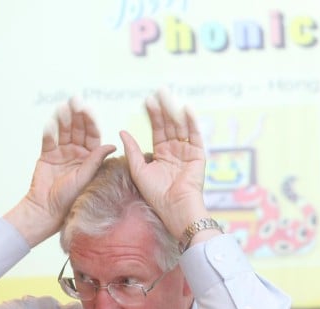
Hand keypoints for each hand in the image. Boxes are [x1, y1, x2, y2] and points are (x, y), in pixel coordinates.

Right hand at [6, 98, 115, 245]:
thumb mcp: (86, 177)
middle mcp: (76, 151)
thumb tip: (113, 145)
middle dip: (76, 114)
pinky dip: (49, 132)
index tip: (87, 109)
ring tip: (62, 108)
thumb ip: (96, 159)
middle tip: (75, 100)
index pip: (91, 133)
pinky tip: (51, 124)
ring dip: (63, 119)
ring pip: (63, 131)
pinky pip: (48, 140)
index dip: (89, 120)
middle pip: (77, 128)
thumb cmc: (69, 197)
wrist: (47, 209)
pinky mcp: (47, 154)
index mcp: (89, 156)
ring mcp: (61, 152)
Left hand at [120, 88, 208, 238]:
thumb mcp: (138, 170)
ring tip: (169, 95)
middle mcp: (175, 150)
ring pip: (180, 127)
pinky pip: (195, 135)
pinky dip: (191, 122)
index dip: (153, 115)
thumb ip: (132, 150)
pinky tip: (185, 109)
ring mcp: (187, 151)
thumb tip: (121, 131)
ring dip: (175, 110)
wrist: (174, 208)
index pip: (157, 129)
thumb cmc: (155, 194)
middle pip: (169, 125)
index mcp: (161, 154)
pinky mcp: (198, 155)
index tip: (148, 100)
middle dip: (164, 108)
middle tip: (160, 90)